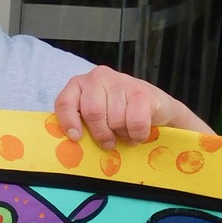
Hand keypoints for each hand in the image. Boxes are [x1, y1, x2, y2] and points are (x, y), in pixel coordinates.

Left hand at [54, 65, 213, 150]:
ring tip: (125, 132)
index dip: (69, 122)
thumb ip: (82, 124)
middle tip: (109, 143)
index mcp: (79, 85)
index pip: (65, 102)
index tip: (76, 138)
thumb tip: (74, 145)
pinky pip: (135, 122)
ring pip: (115, 119)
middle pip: (93, 113)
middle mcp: (98, 77)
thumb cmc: (119, 115)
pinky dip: (137, 134)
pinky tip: (138, 133)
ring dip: (122, 134)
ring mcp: (121, 81)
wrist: (156, 108)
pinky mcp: (142, 91)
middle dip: (102, 134)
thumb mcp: (95, 119)